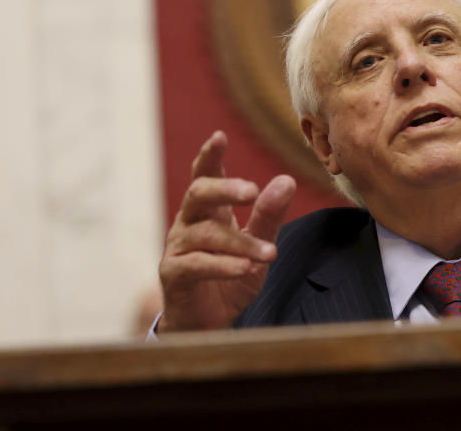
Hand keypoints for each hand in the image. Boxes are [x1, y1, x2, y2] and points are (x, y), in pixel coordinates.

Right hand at [157, 131, 295, 331]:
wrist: (209, 323)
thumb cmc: (231, 276)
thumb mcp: (258, 245)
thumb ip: (269, 216)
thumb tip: (286, 180)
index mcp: (209, 211)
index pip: (205, 176)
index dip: (209, 156)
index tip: (219, 136)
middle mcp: (189, 223)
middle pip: (198, 194)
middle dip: (224, 188)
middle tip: (252, 190)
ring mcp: (177, 249)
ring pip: (205, 235)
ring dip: (240, 243)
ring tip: (270, 254)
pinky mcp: (173, 275)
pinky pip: (196, 265)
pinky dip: (223, 265)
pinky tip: (246, 267)